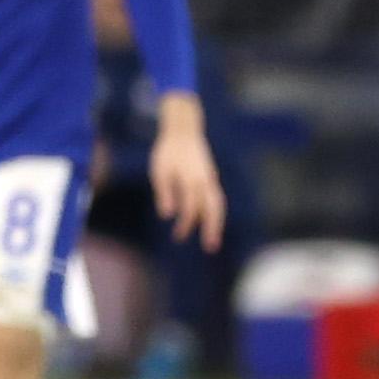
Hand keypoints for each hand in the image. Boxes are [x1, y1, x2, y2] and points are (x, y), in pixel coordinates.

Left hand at [149, 102, 226, 251]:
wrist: (183, 131)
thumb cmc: (167, 152)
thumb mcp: (159, 171)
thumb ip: (164, 193)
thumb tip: (167, 215)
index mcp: (191, 179)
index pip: (191, 207)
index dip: (185, 223)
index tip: (178, 236)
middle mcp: (205, 180)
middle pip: (213, 208)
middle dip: (212, 228)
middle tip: (210, 247)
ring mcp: (210, 179)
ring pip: (218, 204)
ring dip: (216, 223)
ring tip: (213, 240)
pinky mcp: (210, 178)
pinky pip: (217, 198)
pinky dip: (216, 212)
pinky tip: (211, 223)